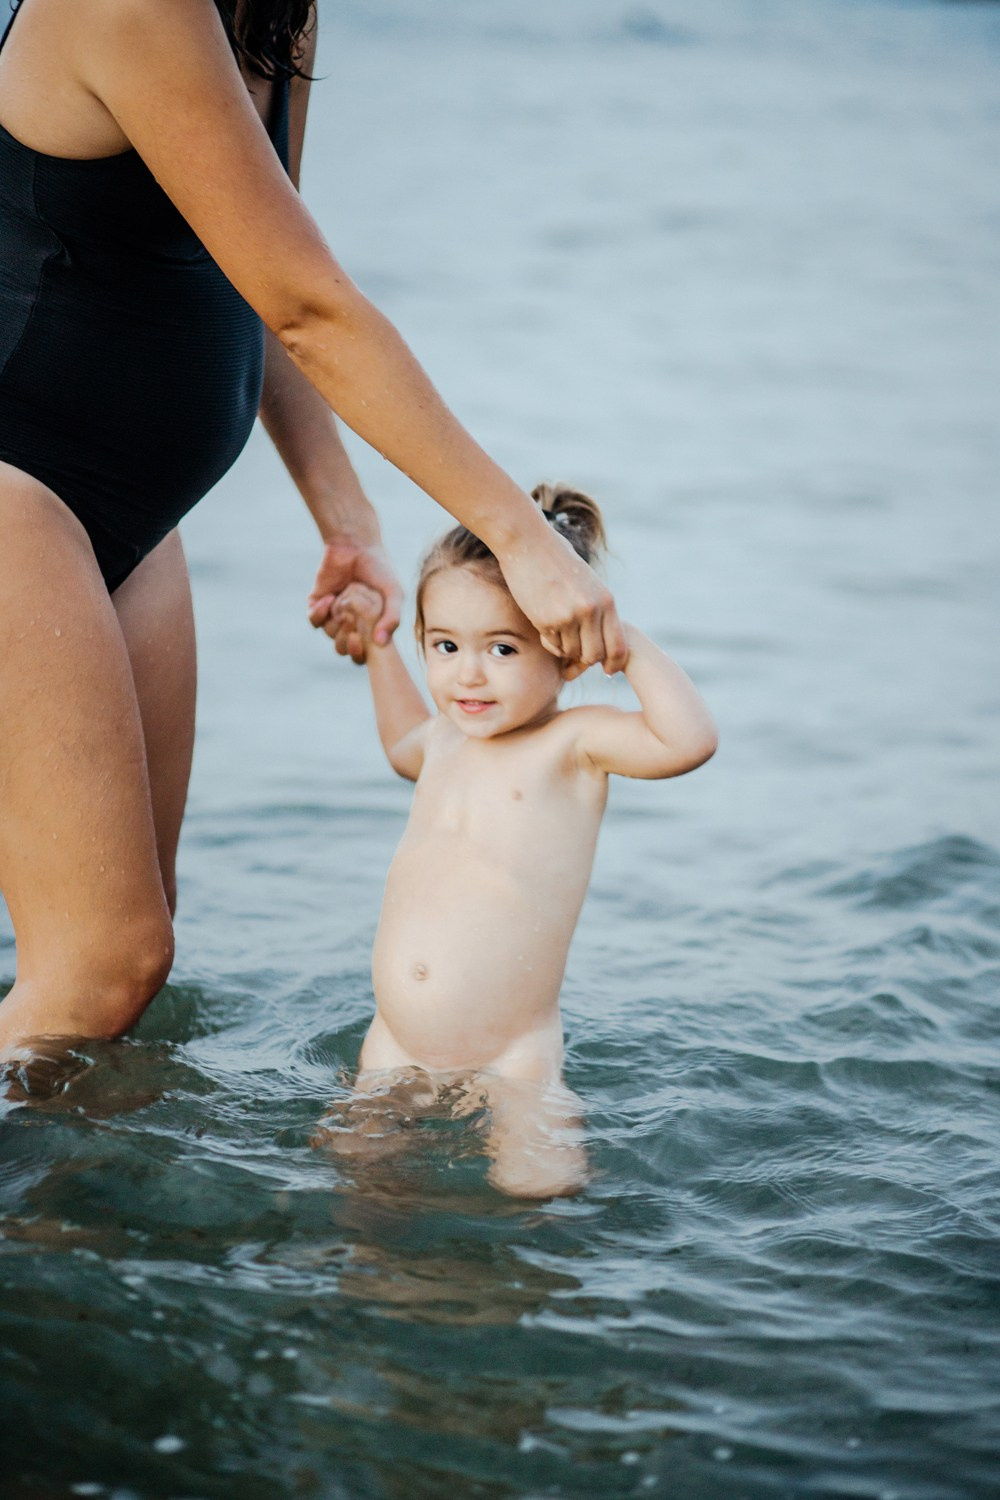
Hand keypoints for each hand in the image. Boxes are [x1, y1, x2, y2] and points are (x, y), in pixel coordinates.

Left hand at [307, 538, 402, 661]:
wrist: (356, 545)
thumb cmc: (379, 569)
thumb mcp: (394, 593)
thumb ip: (392, 618)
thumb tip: (381, 642)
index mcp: (369, 625)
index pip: (363, 653)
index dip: (360, 653)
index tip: (361, 639)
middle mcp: (350, 623)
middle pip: (342, 649)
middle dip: (345, 642)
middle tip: (351, 624)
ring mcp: (333, 614)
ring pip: (329, 634)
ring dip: (336, 623)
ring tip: (344, 602)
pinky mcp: (317, 603)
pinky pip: (314, 620)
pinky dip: (320, 613)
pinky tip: (330, 598)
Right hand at [497, 530, 627, 675]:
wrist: (528, 542)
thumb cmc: (557, 560)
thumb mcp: (587, 582)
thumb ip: (597, 609)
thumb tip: (599, 642)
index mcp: (606, 600)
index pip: (618, 646)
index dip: (614, 663)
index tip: (607, 670)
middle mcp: (591, 611)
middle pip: (594, 656)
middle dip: (585, 659)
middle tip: (576, 652)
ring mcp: (568, 617)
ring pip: (572, 652)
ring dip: (565, 648)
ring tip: (558, 630)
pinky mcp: (546, 620)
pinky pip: (553, 645)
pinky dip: (550, 642)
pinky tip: (544, 624)